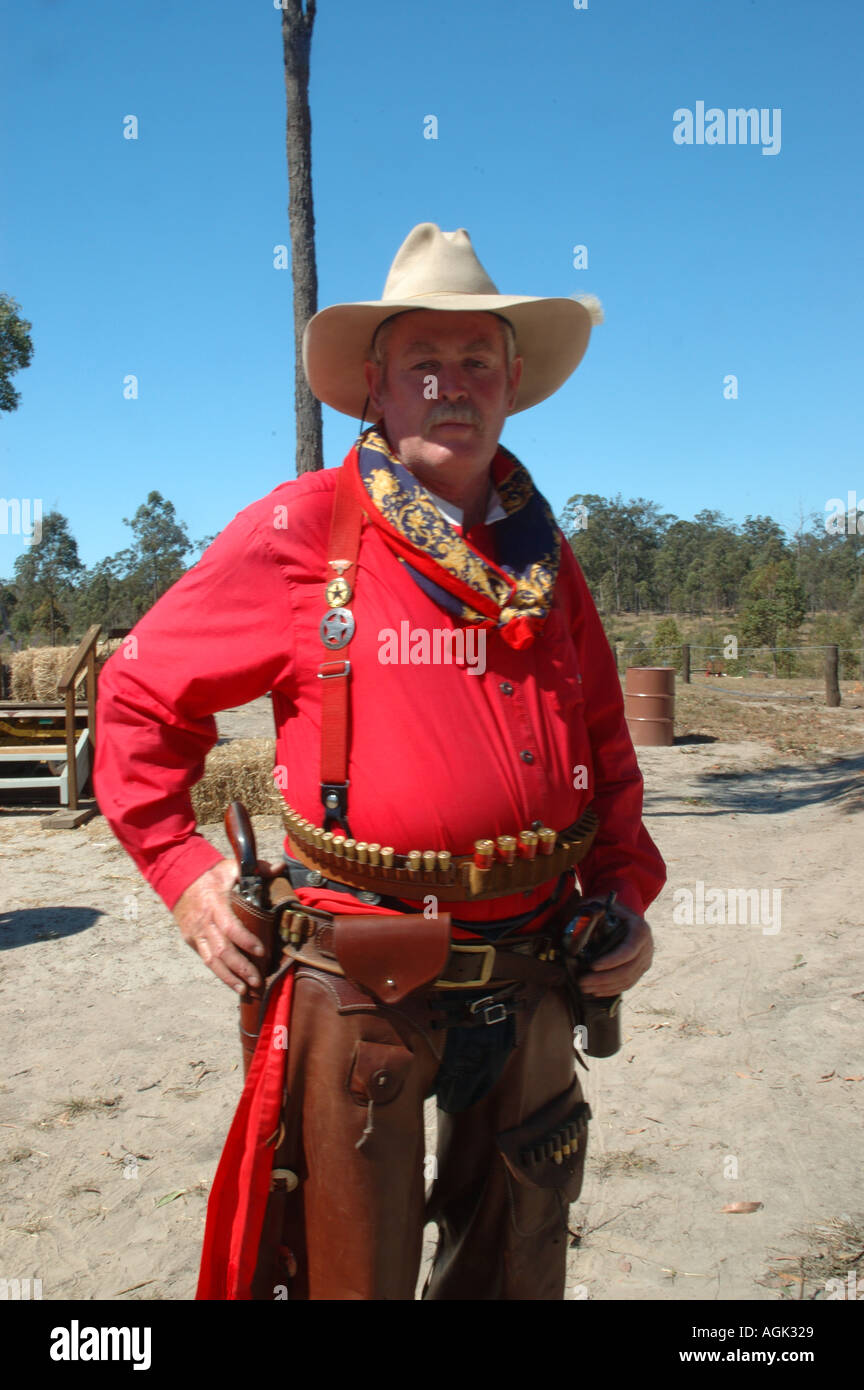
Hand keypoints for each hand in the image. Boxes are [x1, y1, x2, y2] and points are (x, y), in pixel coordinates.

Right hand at [172, 856, 282, 994]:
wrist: (178, 879)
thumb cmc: (209, 875)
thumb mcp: (230, 867)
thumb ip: (256, 868)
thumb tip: (280, 867)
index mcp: (215, 905)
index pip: (231, 927)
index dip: (246, 941)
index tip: (261, 952)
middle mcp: (204, 922)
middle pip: (222, 950)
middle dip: (241, 967)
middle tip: (258, 980)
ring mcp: (196, 933)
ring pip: (212, 960)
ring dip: (229, 977)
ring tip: (245, 989)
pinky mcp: (192, 940)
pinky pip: (206, 960)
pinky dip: (220, 973)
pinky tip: (233, 983)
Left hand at [577, 900, 653, 996]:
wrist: (627, 916)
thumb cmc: (613, 910)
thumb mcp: (606, 904)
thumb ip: (594, 909)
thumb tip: (580, 917)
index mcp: (640, 930)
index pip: (628, 950)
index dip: (611, 960)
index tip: (592, 966)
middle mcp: (647, 947)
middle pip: (627, 970)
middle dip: (603, 978)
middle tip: (582, 982)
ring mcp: (645, 960)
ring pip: (627, 980)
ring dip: (605, 986)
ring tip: (585, 988)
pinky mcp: (641, 970)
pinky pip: (628, 984)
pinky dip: (612, 989)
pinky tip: (596, 991)